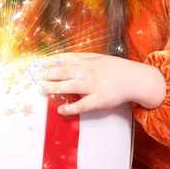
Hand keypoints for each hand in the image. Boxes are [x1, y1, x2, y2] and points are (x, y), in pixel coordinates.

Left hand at [40, 52, 166, 114]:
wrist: (135, 79)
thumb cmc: (116, 69)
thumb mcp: (99, 58)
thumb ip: (81, 60)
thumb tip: (61, 60)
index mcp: (89, 60)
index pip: (65, 58)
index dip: (50, 60)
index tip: (37, 62)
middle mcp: (90, 71)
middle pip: (64, 71)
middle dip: (48, 73)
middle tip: (34, 75)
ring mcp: (94, 86)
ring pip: (70, 86)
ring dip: (54, 87)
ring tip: (42, 89)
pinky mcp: (99, 100)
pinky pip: (82, 105)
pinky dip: (70, 108)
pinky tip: (60, 110)